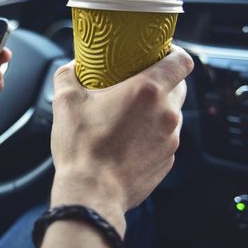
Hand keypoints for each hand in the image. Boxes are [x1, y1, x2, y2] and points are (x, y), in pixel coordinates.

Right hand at [49, 46, 193, 234]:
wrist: (91, 194)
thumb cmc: (82, 148)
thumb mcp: (66, 102)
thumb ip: (69, 74)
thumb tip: (73, 67)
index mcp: (147, 91)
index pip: (182, 61)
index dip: (174, 53)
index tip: (161, 53)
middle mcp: (166, 113)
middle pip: (178, 87)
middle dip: (162, 82)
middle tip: (137, 85)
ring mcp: (170, 139)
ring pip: (170, 114)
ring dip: (154, 111)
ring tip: (128, 117)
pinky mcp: (168, 160)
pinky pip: (164, 138)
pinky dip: (151, 135)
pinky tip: (128, 141)